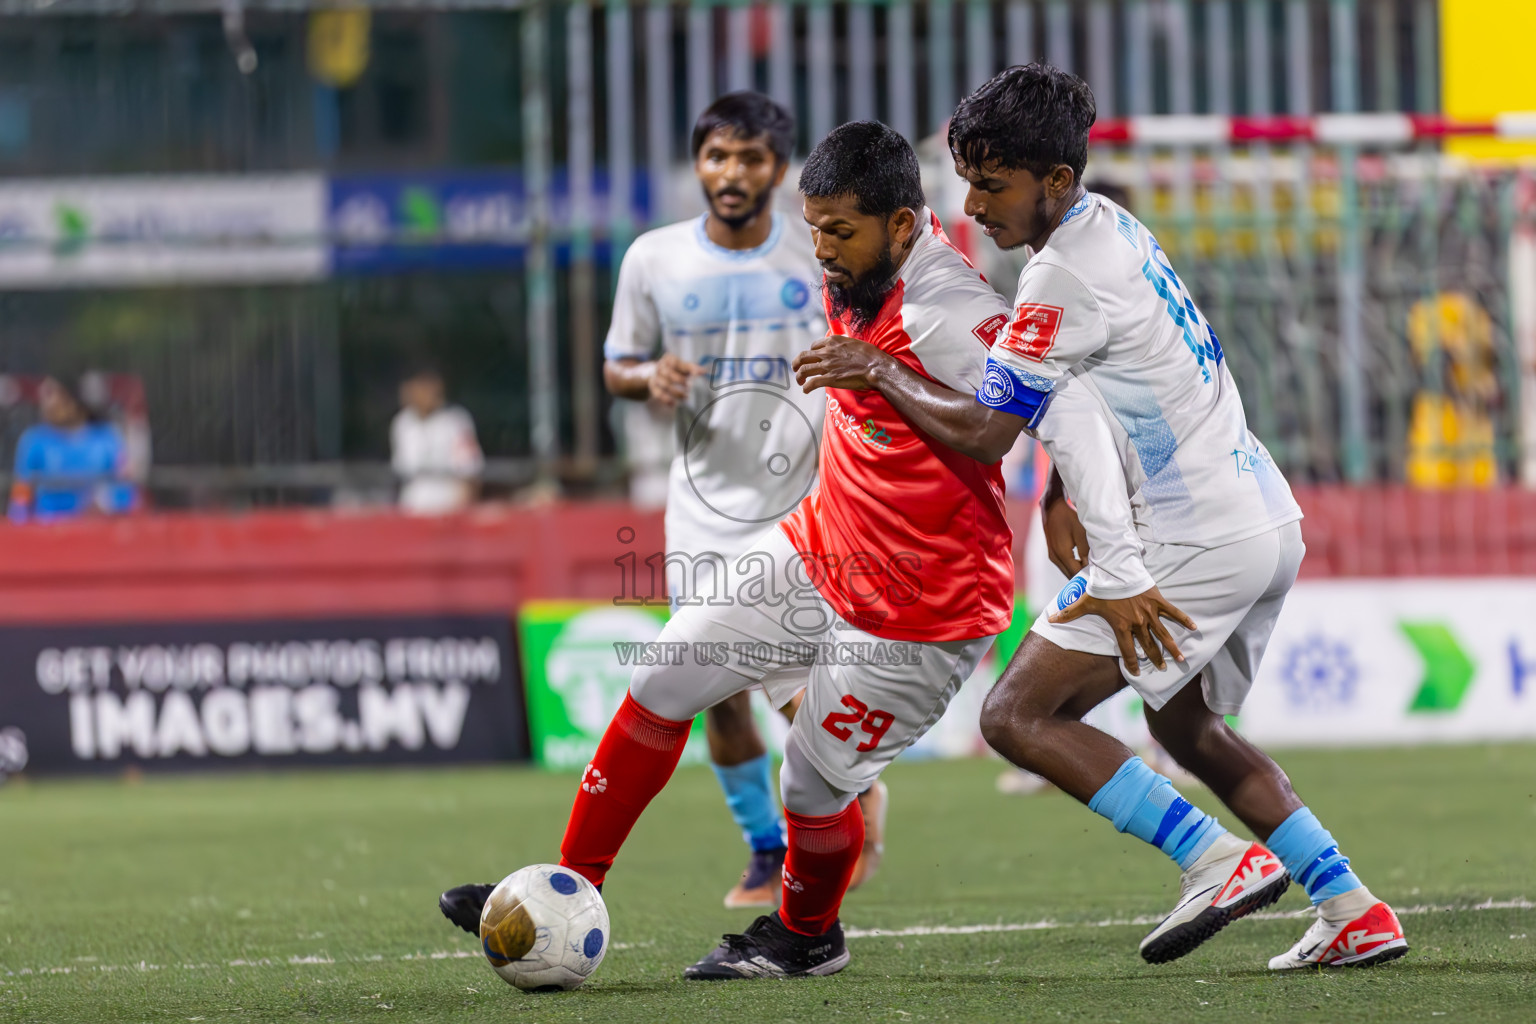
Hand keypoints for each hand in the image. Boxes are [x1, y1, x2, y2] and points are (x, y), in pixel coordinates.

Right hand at [647, 352, 702, 406]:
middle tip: (689, 386)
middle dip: (680, 381)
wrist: (654, 374)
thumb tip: (704, 372)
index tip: (697, 374)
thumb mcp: (682, 366)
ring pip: (665, 385)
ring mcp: (655, 377)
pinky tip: (674, 404)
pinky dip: (666, 399)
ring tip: (686, 397)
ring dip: (676, 392)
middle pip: (669, 374)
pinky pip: (658, 394)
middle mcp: (660, 367)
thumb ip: (692, 368)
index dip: (688, 369)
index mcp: (668, 360)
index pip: (678, 363)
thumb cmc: (673, 370)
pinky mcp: (653, 387)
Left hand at [793, 335, 888, 391]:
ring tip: (799, 381)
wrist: (876, 367)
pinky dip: (806, 387)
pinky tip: (806, 390)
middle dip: (796, 363)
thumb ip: (843, 344)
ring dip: (799, 376)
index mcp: (832, 342)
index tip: (812, 359)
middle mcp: (826, 352)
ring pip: (803, 370)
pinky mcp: (829, 379)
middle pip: (803, 357)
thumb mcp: (854, 342)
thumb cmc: (870, 355)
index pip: (814, 346)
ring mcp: (826, 366)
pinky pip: (811, 383)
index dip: (811, 353)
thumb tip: (841, 347)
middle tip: (795, 368)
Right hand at [1041, 495, 1088, 577]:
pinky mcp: (1052, 553)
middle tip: (1095, 576)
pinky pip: (1063, 565)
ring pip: (1066, 571)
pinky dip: (1072, 566)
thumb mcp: (1081, 533)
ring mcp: (1052, 556)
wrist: (1053, 508)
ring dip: (1077, 572)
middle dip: (1082, 577)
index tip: (1097, 578)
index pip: (1076, 573)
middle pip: (1070, 575)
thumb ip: (1085, 551)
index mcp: (1062, 554)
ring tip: (1090, 569)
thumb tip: (1089, 566)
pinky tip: (1081, 562)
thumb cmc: (1068, 518)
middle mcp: (1055, 558)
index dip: (1086, 577)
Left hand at [1048, 584, 1196, 675]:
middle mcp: (1138, 622)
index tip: (1135, 673)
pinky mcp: (1158, 600)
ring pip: (1163, 633)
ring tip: (1181, 658)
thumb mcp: (1084, 602)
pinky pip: (1173, 612)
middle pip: (1148, 645)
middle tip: (1162, 668)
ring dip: (1172, 646)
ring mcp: (1150, 612)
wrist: (1117, 569)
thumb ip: (1069, 613)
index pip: (1128, 650)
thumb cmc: (1101, 588)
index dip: (1131, 663)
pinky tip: (1195, 627)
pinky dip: (1184, 619)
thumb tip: (1049, 620)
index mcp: (1121, 626)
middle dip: (1155, 658)